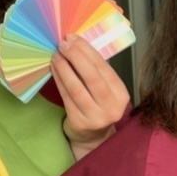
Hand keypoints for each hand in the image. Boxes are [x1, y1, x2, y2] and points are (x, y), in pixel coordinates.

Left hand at [50, 35, 129, 157]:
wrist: (93, 137)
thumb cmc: (98, 106)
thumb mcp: (106, 90)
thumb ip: (97, 72)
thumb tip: (78, 45)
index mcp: (121, 94)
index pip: (104, 68)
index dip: (88, 51)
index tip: (74, 38)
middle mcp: (112, 107)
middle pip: (92, 76)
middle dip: (76, 56)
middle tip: (63, 44)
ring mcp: (96, 117)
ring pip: (77, 87)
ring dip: (64, 68)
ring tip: (56, 55)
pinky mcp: (79, 122)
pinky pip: (67, 97)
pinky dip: (59, 81)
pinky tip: (54, 69)